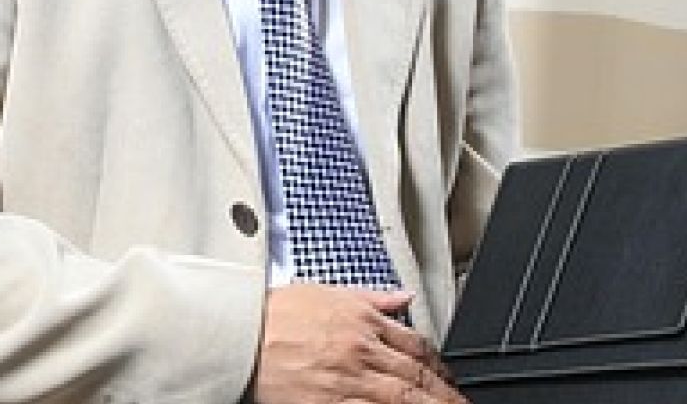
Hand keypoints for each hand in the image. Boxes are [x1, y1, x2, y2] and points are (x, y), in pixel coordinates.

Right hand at [251, 283, 469, 403]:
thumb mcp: (327, 293)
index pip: (416, 345)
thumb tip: (403, 298)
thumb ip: (372, 298)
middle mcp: (362, 350)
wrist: (238, 334)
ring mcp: (348, 379)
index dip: (439, 366)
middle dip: (446, 394)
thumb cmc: (273, 314)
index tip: (448, 379)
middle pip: (417, 375)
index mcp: (363, 321)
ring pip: (404, 398)